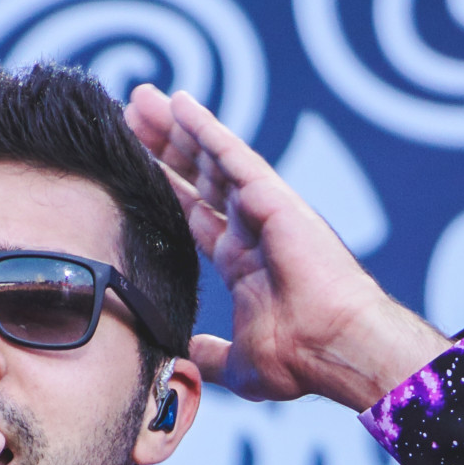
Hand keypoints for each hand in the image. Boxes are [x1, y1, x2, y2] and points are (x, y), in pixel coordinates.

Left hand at [126, 85, 447, 411]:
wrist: (334, 349)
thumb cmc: (300, 359)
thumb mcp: (237, 363)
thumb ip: (208, 356)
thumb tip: (181, 360)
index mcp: (244, 263)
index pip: (197, 215)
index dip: (168, 189)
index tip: (136, 168)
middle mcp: (253, 229)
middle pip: (199, 178)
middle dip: (164, 149)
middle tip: (130, 118)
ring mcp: (264, 209)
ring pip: (211, 158)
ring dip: (176, 129)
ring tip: (142, 101)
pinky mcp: (272, 198)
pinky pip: (233, 155)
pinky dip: (205, 128)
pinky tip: (179, 104)